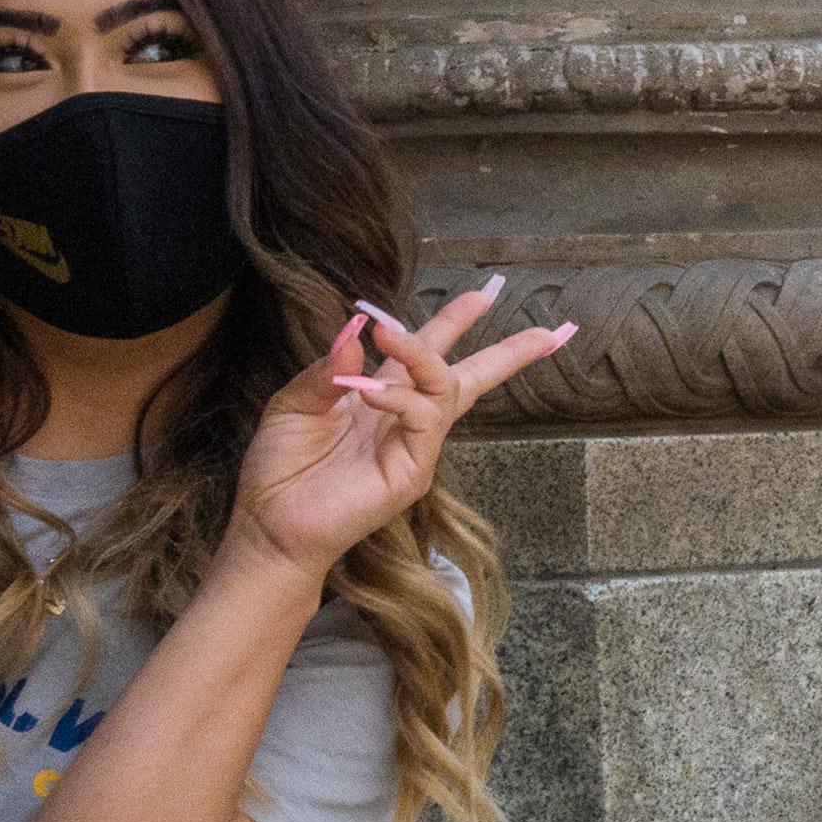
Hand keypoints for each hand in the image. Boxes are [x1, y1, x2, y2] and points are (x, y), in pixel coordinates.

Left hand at [228, 281, 574, 576]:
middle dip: (512, 353)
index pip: (427, 355)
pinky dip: (402, 398)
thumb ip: (328, 368)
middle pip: (470, 377)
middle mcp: (405, 420)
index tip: (483, 297)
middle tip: (549, 331)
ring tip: (389, 335)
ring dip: (422, 355)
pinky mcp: (412, 472)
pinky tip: (370, 393)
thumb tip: (356, 331)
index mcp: (380, 398)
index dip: (455, 323)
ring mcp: (414, 447)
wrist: (272, 524)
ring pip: (446, 389)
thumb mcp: (297, 402)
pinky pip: (424, 421)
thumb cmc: (282, 468)